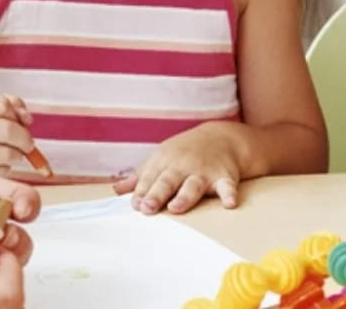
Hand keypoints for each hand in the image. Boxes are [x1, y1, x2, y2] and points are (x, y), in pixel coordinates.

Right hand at [0, 92, 35, 171]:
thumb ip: (8, 102)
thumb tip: (27, 119)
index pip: (2, 106)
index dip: (17, 113)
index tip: (21, 120)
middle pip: (6, 130)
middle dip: (24, 138)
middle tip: (27, 143)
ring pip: (5, 154)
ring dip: (18, 154)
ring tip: (15, 152)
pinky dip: (6, 167)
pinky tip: (1, 162)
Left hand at [112, 122, 246, 214]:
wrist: (221, 137)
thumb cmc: (184, 152)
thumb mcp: (160, 159)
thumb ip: (140, 177)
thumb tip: (116, 190)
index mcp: (164, 162)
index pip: (150, 178)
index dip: (141, 191)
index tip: (134, 205)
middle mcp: (182, 166)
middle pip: (167, 181)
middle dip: (157, 194)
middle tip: (147, 208)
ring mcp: (203, 171)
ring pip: (193, 185)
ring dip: (185, 196)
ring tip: (176, 208)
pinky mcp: (224, 176)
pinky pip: (227, 186)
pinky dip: (229, 194)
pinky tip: (230, 204)